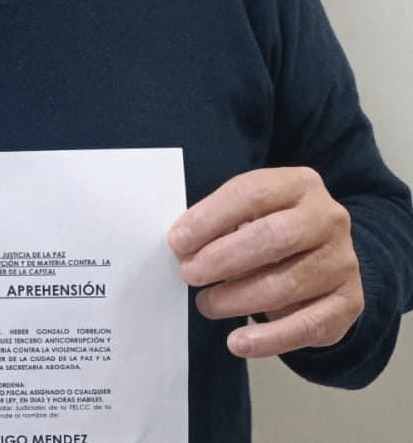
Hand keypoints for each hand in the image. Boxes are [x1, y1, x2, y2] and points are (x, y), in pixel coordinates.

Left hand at [167, 166, 363, 358]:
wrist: (327, 257)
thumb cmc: (273, 229)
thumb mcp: (253, 211)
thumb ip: (223, 220)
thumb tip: (182, 245)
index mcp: (299, 184)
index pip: (251, 193)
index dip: (210, 218)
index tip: (178, 241)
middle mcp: (328, 218)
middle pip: (273, 237)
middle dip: (223, 258)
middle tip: (189, 273)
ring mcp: (343, 261)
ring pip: (286, 284)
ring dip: (238, 298)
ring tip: (206, 304)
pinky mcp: (349, 303)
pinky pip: (307, 326)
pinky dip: (269, 339)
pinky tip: (238, 342)